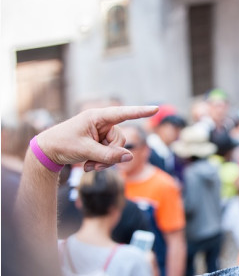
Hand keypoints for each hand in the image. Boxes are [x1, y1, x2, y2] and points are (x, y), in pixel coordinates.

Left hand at [36, 106, 157, 171]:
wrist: (47, 151)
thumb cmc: (62, 144)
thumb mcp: (85, 151)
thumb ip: (108, 155)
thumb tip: (129, 157)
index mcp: (97, 117)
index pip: (123, 113)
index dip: (140, 111)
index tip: (155, 109)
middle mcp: (102, 123)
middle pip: (120, 140)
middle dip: (110, 155)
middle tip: (94, 166)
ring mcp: (102, 132)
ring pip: (117, 149)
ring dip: (105, 161)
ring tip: (88, 166)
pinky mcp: (100, 141)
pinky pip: (111, 153)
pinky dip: (101, 162)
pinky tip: (88, 165)